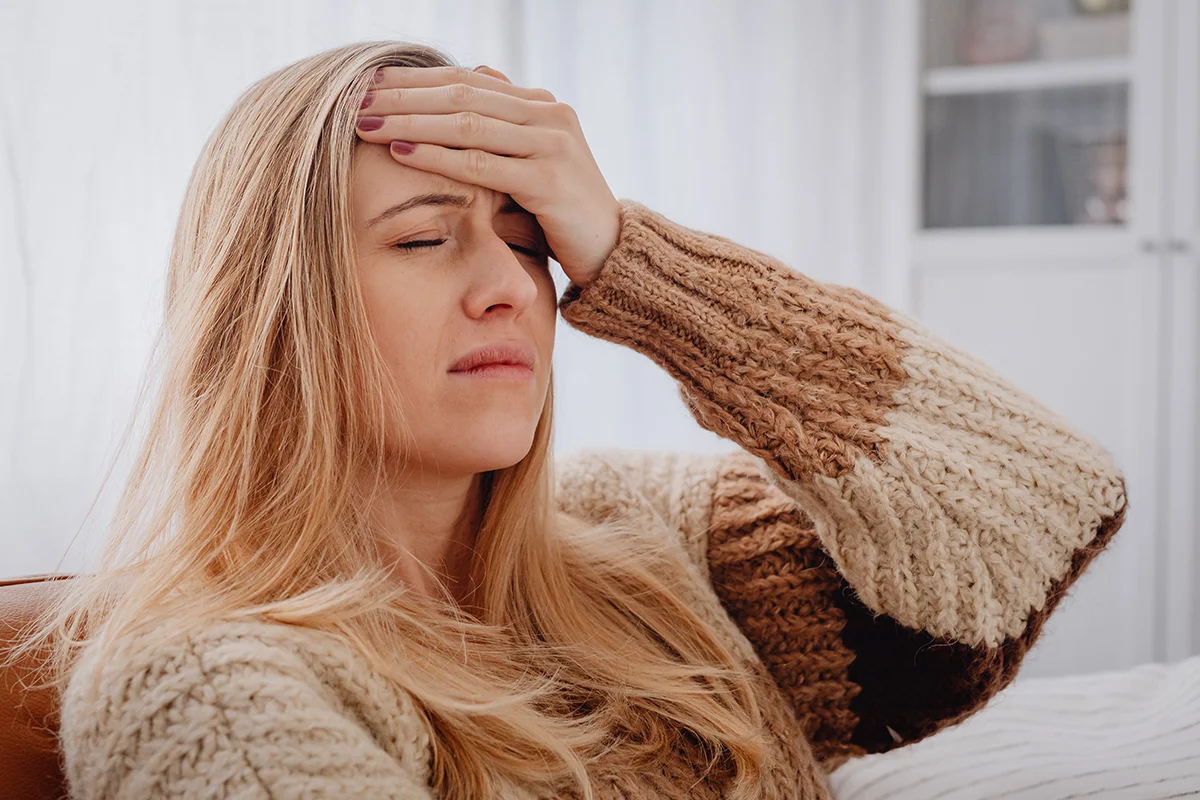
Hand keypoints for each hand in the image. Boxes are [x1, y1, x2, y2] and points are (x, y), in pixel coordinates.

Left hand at [355, 64, 620, 288]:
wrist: (612, 254)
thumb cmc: (563, 214)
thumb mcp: (535, 162)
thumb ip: (508, 122)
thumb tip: (477, 73)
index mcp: (542, 106)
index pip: (466, 81)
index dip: (415, 80)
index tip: (368, 85)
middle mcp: (549, 116)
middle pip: (460, 95)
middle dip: (403, 97)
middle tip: (353, 100)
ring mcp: (552, 146)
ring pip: (467, 124)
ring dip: (411, 121)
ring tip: (366, 124)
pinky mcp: (549, 181)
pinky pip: (481, 164)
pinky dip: (437, 157)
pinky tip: (401, 153)